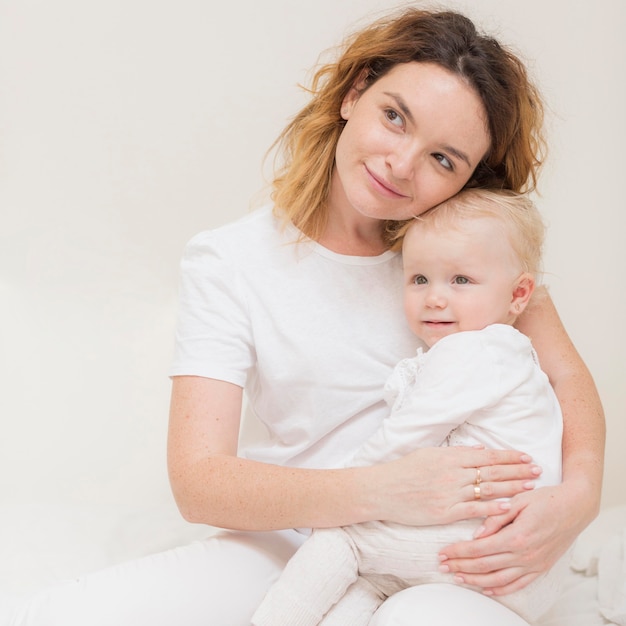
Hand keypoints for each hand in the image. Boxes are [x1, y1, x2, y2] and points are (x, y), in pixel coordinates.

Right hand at [373, 446, 540, 526]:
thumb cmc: (403, 470)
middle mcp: (452, 473)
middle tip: (537, 470)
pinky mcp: (445, 512)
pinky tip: (509, 507)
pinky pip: (473, 509)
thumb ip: (455, 453)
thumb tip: (479, 450)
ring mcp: (450, 493)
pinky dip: (492, 508)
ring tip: (531, 487)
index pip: (486, 456)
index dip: (508, 456)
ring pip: (487, 489)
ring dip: (512, 488)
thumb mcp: (428, 453)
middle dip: (517, 470)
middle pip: (492, 471)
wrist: (382, 490)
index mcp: (449, 457)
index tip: (525, 456)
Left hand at [438, 483, 588, 594]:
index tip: (443, 552)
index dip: (458, 552)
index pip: (479, 548)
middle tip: (443, 565)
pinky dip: (500, 589)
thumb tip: (476, 535)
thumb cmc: (546, 499)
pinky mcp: (541, 568)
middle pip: (484, 566)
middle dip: (460, 566)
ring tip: (458, 577)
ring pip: (498, 579)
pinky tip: (486, 588)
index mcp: (516, 536)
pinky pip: (518, 584)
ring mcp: (533, 564)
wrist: (575, 507)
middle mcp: (524, 554)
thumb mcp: (518, 501)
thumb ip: (495, 518)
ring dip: (475, 580)